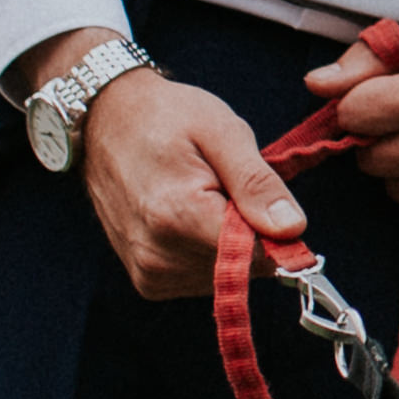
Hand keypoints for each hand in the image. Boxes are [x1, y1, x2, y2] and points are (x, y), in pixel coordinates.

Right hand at [77, 66, 307, 302]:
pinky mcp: (147, 281)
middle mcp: (158, 255)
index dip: (276, 230)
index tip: (266, 199)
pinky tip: (190, 217)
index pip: (258, 254)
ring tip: (202, 198)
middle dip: (249, 231)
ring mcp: (148, 273)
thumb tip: (292, 230)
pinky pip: (202, 279)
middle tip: (223, 188)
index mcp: (178, 216)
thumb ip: (257, 184)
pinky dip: (208, 252)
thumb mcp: (223, 132)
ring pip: (225, 277)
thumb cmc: (167, 117)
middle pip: (243, 269)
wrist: (106, 121)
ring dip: (228, 243)